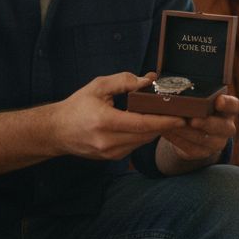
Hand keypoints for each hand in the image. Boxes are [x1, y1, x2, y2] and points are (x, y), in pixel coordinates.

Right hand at [58, 72, 186, 159]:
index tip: (181, 117)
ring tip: (166, 116)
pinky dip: (143, 135)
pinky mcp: (112, 158)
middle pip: (147, 134)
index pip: (142, 123)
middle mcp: (108, 141)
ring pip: (143, 141)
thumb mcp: (98, 87)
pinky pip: (135, 145)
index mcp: (104, 122)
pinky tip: (147, 124)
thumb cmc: (77, 106)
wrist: (56, 131)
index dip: (164, 121)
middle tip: (180, 113)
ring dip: (155, 130)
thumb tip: (149, 80)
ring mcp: (110, 153)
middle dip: (164, 124)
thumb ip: (124, 81)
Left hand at [158, 91, 238, 172]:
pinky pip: (191, 148)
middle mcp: (227, 127)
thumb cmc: (195, 106)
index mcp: (228, 109)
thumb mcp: (198, 97)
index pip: (234, 105)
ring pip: (204, 139)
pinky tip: (167, 132)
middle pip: (223, 127)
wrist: (192, 130)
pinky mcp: (203, 152)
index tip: (218, 100)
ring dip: (186, 132)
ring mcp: (217, 142)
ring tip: (171, 124)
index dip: (228, 104)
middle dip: (207, 123)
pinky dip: (178, 140)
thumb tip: (162, 78)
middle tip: (192, 120)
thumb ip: (192, 90)